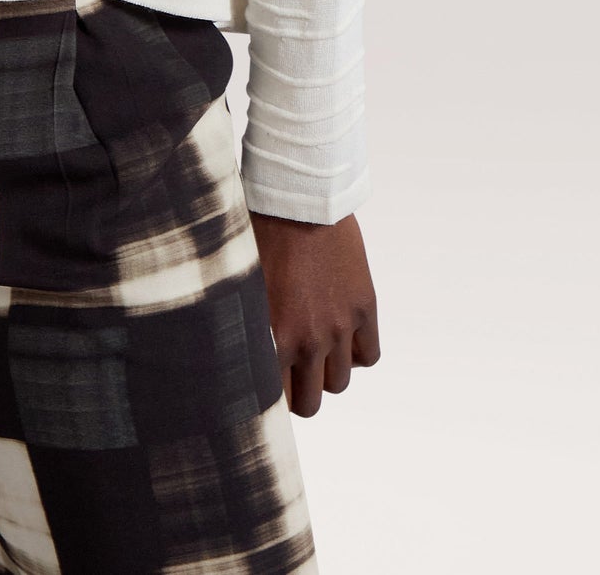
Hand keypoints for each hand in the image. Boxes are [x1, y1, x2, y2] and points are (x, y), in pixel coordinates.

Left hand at [250, 210, 379, 416]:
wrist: (298, 196)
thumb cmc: (257, 234)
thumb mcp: (239, 286)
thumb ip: (242, 330)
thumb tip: (231, 361)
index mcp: (273, 338)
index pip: (273, 401)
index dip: (267, 397)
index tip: (263, 387)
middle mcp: (310, 340)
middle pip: (310, 403)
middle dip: (297, 392)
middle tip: (289, 371)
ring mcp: (341, 325)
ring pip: (339, 383)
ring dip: (326, 372)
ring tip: (313, 347)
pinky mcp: (364, 306)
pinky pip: (369, 355)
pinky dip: (356, 352)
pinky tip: (340, 333)